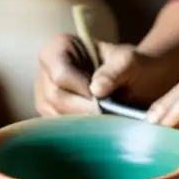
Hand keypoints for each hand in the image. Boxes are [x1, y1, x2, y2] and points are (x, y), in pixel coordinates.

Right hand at [34, 34, 166, 115]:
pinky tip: (97, 128)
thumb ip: (114, 71)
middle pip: (55, 97)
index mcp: (59, 48)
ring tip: (105, 120)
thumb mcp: (128, 61)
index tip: (102, 96)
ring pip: (54, 115)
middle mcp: (46, 71)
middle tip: (107, 116)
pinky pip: (58, 128)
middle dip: (83, 109)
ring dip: (81, 122)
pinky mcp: (51, 114)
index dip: (81, 89)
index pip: (60, 74)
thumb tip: (97, 90)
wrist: (134, 81)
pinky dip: (78, 131)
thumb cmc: (129, 66)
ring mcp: (44, 94)